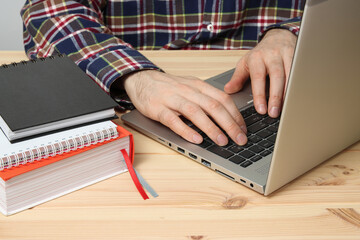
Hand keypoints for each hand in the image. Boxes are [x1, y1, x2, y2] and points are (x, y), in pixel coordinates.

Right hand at [122, 70, 247, 145]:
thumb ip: (206, 99)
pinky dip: (186, 130)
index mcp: (198, 86)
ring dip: (211, 128)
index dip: (236, 115)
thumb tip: (227, 117)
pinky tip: (196, 139)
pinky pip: (173, 120)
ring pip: (195, 112)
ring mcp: (172, 99)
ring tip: (222, 141)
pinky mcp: (158, 108)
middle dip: (230, 124)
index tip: (243, 129)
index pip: (222, 99)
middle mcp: (188, 91)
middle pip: (213, 106)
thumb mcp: (190, 87)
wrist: (141, 79)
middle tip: (240, 139)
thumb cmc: (169, 87)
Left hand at [224, 29, 296, 117]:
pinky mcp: (298, 56)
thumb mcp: (245, 63)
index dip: (259, 95)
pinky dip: (298, 86)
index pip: (258, 77)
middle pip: (276, 76)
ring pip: (290, 75)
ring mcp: (287, 55)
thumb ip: (237, 78)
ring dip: (288, 93)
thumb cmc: (260, 54)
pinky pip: (299, 72)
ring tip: (285, 108)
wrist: (277, 37)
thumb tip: (228, 90)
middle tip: (273, 112)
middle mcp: (272, 55)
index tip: (261, 109)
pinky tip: (296, 98)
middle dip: (275, 96)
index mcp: (257, 57)